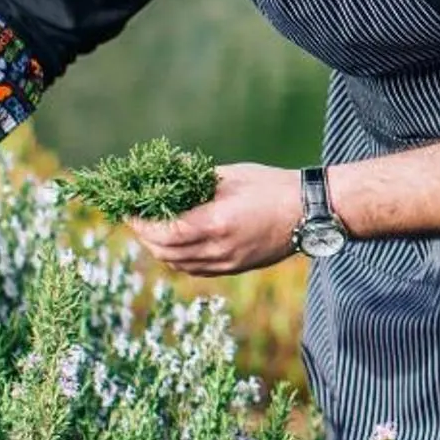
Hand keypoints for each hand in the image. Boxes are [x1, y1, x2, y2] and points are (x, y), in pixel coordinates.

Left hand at [124, 162, 301, 276]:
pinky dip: (179, 259)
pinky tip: (176, 244)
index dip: (141, 224)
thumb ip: (195, 177)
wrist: (310, 212)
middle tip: (137, 218)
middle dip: (145, 236)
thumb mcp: (231, 175)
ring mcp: (227, 262)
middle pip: (165, 252)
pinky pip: (196, 269)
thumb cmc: (272, 186)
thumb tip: (165, 170)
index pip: (163, 232)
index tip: (130, 210)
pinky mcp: (235, 268)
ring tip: (153, 230)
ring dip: (160, 249)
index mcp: (215, 222)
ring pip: (179, 265)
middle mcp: (218, 249)